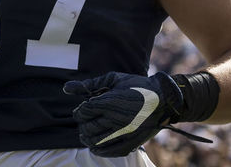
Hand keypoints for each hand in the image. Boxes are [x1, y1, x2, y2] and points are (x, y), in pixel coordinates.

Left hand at [63, 71, 182, 156]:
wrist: (164, 99)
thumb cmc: (136, 85)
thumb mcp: (113, 79)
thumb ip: (89, 84)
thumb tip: (66, 88)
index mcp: (110, 101)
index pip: (83, 111)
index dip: (80, 110)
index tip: (84, 108)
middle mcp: (116, 118)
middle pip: (87, 127)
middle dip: (83, 124)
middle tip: (85, 120)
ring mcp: (124, 132)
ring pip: (96, 140)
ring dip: (87, 137)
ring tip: (87, 133)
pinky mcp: (132, 143)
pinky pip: (110, 151)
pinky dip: (99, 150)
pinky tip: (95, 145)